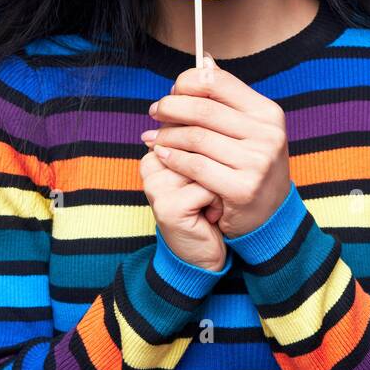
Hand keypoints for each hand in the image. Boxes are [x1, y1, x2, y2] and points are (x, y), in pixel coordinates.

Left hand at [139, 53, 291, 239]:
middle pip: (203, 109)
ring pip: (196, 138)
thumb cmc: (251, 166)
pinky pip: (195, 166)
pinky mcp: (242, 188)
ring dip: (166, 136)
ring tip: (152, 137)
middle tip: (154, 112)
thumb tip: (205, 60)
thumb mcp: (249, 128)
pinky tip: (161, 156)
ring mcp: (257, 162)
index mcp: (267, 113)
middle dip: (170, 108)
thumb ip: (227, 97)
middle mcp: (266, 134)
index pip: (218, 82)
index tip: (172, 92)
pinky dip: (171, 158)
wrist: (270, 215)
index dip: (186, 83)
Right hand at [139, 142, 226, 272]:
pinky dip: (217, 203)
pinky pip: (208, 189)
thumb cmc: (206, 207)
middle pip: (199, 145)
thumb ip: (201, 144)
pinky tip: (209, 216)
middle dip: (216, 168)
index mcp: (155, 151)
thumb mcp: (202, 171)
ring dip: (218, 185)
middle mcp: (150, 165)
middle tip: (209, 193)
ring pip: (205, 164)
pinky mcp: (169, 206)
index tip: (205, 177)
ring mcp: (156, 186)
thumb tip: (215, 115)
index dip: (212, 151)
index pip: (191, 129)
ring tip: (209, 203)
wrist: (201, 254)